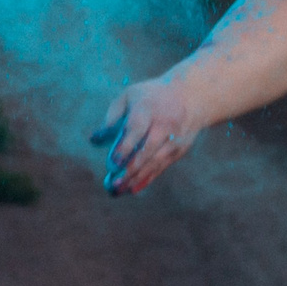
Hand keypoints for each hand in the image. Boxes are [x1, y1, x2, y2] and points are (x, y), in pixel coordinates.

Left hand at [90, 78, 202, 196]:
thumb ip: (112, 116)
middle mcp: (165, 124)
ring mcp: (175, 138)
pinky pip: (163, 166)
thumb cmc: (152, 95)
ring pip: (156, 162)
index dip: (125, 147)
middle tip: (114, 184)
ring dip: (138, 178)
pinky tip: (134, 188)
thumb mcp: (130, 95)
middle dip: (130, 169)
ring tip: (120, 190)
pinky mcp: (181, 149)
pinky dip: (149, 178)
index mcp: (148, 108)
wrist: (192, 95)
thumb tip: (94, 139)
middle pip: (148, 150)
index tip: (113, 163)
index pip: (136, 129)